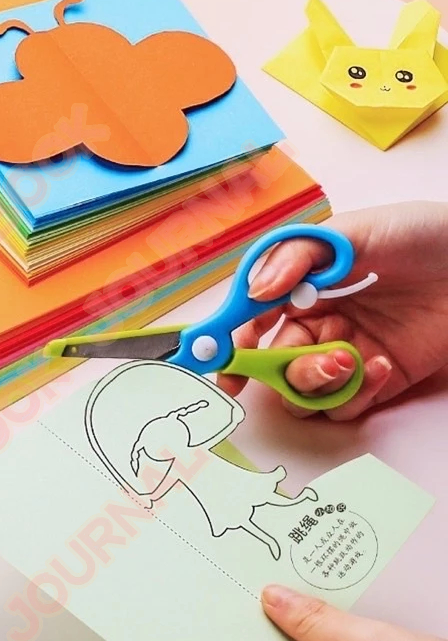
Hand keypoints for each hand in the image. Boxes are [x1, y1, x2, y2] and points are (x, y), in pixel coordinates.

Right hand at [218, 202, 447, 419]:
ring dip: (314, 382)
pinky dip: (356, 394)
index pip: (252, 321)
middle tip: (296, 358)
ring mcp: (343, 357)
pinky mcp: (374, 383)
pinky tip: (379, 364)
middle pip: (270, 365)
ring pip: (300, 394)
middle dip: (275, 369)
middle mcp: (316, 327)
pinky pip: (343, 407)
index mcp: (301, 291)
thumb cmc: (419, 237)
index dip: (231, 339)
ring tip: (346, 360)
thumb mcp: (351, 233)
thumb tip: (255, 292)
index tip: (221, 355)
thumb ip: (296, 256)